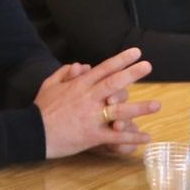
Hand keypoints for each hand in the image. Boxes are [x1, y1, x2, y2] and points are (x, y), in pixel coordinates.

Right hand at [35, 49, 160, 157]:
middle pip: (114, 83)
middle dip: (132, 74)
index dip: (120, 59)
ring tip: (157, 104)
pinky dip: (131, 137)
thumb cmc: (41, 108)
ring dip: (139, 108)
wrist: (32, 132)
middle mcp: (88, 98)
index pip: (103, 68)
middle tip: (148, 66)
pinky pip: (115, 137)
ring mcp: (91, 118)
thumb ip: (65, 72)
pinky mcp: (92, 136)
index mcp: (79, 85)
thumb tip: (82, 65)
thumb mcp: (49, 85)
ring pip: (119, 111)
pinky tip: (146, 137)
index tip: (136, 52)